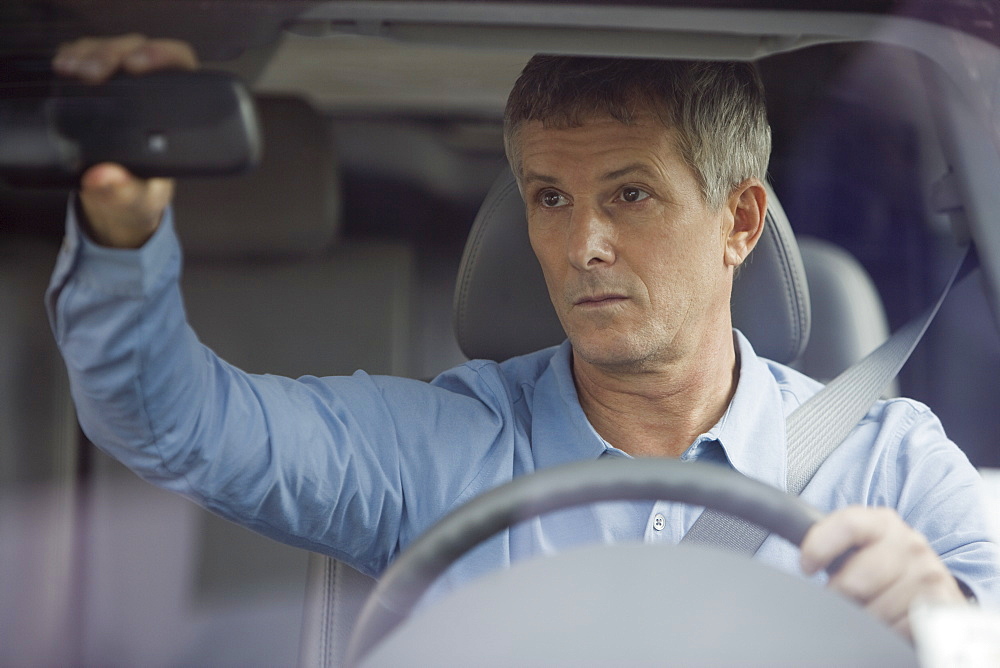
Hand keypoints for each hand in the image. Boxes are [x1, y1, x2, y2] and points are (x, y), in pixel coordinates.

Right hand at [52, 34, 199, 247]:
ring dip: (93, 52)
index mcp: (177, 115)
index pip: (181, 69)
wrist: (119, 201)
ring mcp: (127, 87)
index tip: (136, 65)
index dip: (162, 56)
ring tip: (74, 69)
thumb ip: (124, 190)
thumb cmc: (139, 195)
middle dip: (115, 53)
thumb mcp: (135, 199)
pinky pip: (90, 58)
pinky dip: (75, 56)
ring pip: (115, 49)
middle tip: (93, 73)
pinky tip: (65, 66)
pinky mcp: (101, 85)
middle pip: (142, 52)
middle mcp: (156, 95)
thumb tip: (105, 176)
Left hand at [800, 506, 966, 639]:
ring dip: (866, 619)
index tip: (807, 566)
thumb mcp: (860, 545)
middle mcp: (909, 543)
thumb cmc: (884, 566)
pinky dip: (889, 633)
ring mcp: (928, 574)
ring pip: (874, 612)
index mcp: (882, 522)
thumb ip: (832, 544)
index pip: (846, 525)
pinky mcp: (943, 606)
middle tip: (844, 599)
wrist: (935, 588)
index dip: (819, 547)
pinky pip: (897, 630)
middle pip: (853, 582)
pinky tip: (891, 620)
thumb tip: (802, 560)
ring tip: (873, 607)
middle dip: (840, 598)